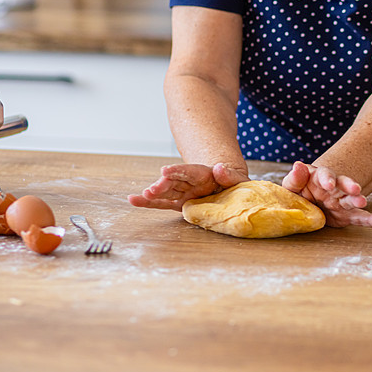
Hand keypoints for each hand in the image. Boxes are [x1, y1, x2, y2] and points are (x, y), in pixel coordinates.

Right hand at [128, 163, 248, 211]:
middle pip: (174, 181)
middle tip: (152, 189)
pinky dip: (148, 203)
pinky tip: (133, 200)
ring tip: (142, 196)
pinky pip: (162, 203)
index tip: (164, 170)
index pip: (189, 172)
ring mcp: (183, 192)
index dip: (177, 171)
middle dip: (162, 185)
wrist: (229, 187)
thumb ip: (231, 175)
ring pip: (165, 191)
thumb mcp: (238, 178)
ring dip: (153, 193)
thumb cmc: (234, 183)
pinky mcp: (179, 203)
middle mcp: (190, 182)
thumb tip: (219, 168)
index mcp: (204, 174)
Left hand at [282, 161, 371, 227]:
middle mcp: (334, 188)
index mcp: (320, 178)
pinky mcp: (347, 215)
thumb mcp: (291, 187)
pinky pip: (359, 217)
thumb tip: (298, 166)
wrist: (306, 206)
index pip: (325, 175)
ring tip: (363, 201)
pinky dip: (371, 219)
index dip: (328, 178)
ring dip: (358, 200)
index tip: (329, 184)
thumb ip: (295, 179)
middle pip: (344, 184)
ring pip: (352, 199)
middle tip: (356, 189)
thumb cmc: (298, 193)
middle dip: (349, 186)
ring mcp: (342, 201)